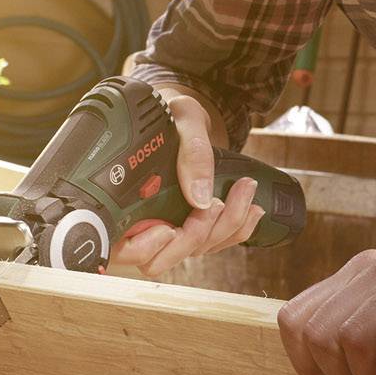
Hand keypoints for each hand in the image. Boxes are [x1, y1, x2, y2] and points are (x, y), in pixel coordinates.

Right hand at [109, 84, 263, 276]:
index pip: (124, 248)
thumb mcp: (184, 120)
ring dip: (224, 227)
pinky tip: (251, 205)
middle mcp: (144, 219)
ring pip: (195, 251)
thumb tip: (199, 197)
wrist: (185, 115)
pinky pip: (218, 242)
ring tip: (243, 191)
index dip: (145, 247)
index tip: (167, 227)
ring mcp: (171, 226)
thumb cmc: (173, 114)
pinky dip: (239, 227)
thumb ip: (191, 152)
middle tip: (214, 203)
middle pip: (162, 259)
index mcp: (125, 199)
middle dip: (194, 237)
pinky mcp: (196, 225)